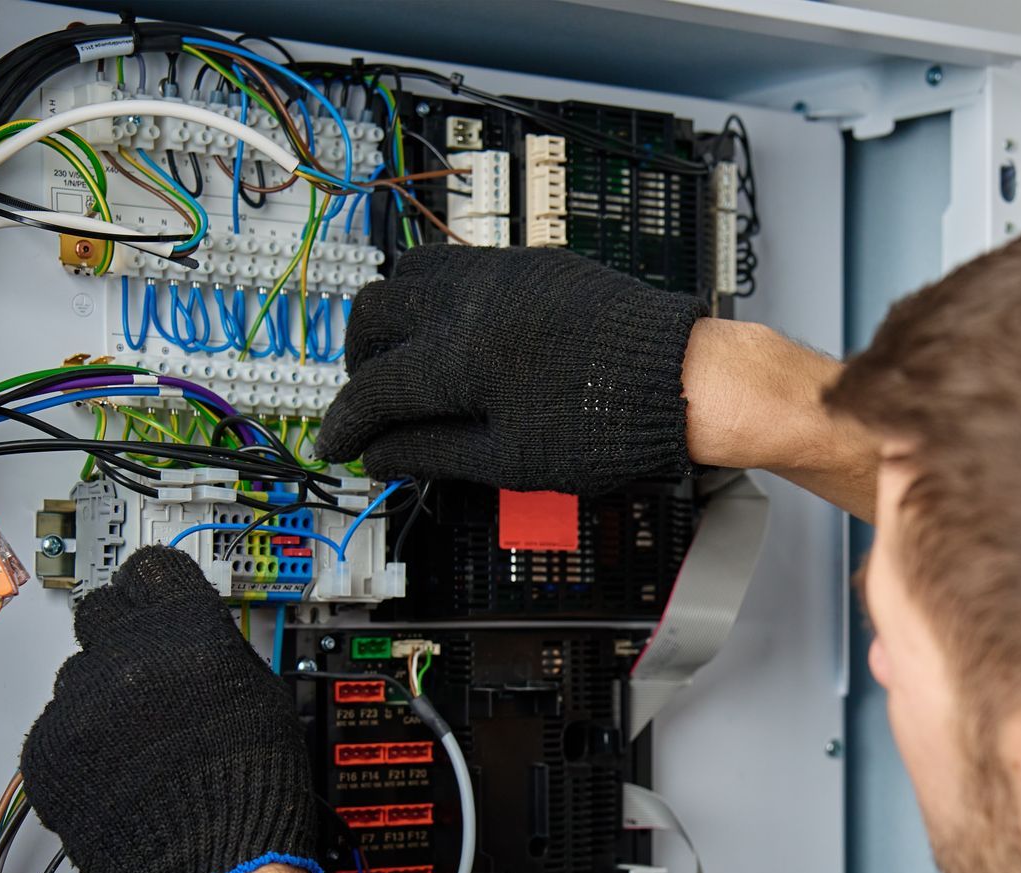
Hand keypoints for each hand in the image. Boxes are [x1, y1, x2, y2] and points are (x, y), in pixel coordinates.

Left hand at [20, 547, 321, 872]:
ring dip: (100, 696)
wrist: (215, 869)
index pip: (149, 570)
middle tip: (142, 669)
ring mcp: (77, 706)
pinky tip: (117, 772)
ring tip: (138, 741)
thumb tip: (189, 630)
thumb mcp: (261, 694)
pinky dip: (81, 745)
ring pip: (75, 675)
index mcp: (184, 634)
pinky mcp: (46, 752)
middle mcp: (124, 658)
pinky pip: (56, 727)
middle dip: (120, 635)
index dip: (153, 588)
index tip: (151, 597)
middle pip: (99, 612)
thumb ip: (214, 648)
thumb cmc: (250, 792)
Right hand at [318, 246, 707, 493]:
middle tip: (369, 403)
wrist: (680, 380)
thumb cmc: (608, 423)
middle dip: (359, 362)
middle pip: (374, 315)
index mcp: (457, 355)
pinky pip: (457, 265)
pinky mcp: (530, 264)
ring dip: (392, 317)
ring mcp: (499, 273)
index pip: (373, 388)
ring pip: (410, 274)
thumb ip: (432, 453)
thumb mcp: (508, 460)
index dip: (348, 425)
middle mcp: (468, 300)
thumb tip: (383, 456)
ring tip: (404, 360)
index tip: (340, 446)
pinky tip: (453, 333)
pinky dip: (435, 297)